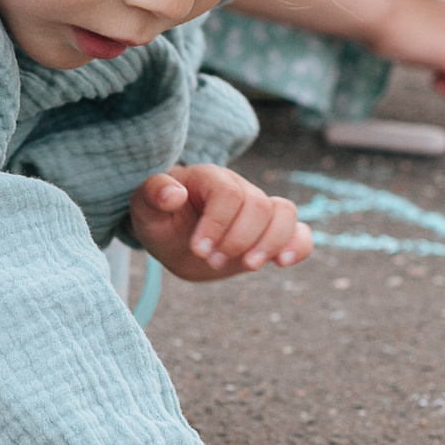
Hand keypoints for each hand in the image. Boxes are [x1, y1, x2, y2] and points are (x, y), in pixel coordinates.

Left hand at [127, 164, 312, 281]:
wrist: (174, 235)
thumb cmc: (159, 217)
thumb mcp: (144, 207)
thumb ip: (152, 194)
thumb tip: (174, 194)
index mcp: (210, 179)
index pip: (228, 194)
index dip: (218, 223)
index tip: (198, 249)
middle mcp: (240, 189)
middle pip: (259, 205)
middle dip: (238, 239)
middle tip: (212, 261)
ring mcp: (259, 210)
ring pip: (285, 214)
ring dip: (270, 244)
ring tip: (247, 266)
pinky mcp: (270, 233)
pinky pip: (300, 232)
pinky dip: (298, 246)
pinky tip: (282, 263)